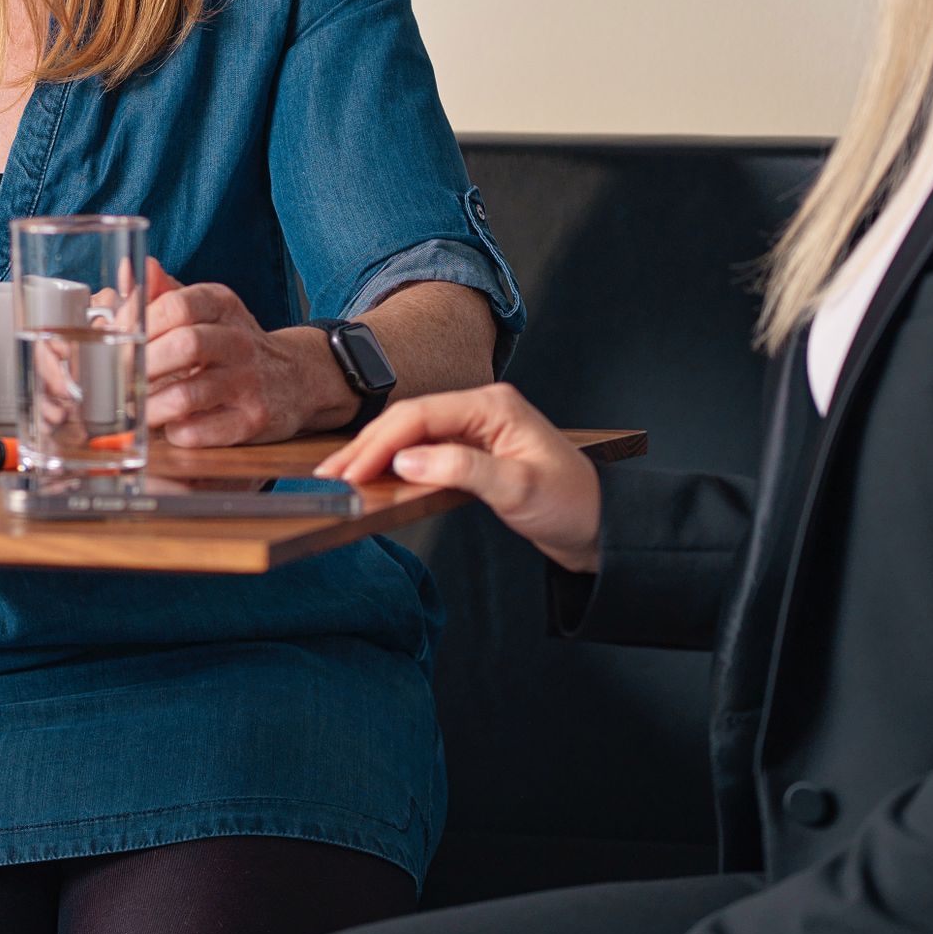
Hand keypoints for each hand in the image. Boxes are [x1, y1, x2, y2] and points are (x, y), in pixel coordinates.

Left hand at [140, 261, 349, 446]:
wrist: (297, 378)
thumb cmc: (232, 342)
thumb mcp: (206, 308)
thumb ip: (163, 292)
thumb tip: (130, 269)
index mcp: (222, 305)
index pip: (176, 305)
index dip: (139, 326)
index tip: (119, 343)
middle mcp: (240, 340)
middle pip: (184, 346)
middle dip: (142, 366)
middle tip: (120, 380)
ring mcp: (248, 382)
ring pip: (186, 395)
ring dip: (150, 406)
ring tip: (136, 408)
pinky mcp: (251, 421)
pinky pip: (198, 432)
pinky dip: (173, 432)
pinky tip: (170, 425)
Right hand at [317, 381, 601, 570]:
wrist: (602, 528)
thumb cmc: (571, 505)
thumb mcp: (517, 488)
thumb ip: (461, 470)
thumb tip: (405, 461)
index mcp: (492, 405)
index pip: (420, 415)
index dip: (379, 443)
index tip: (349, 471)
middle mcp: (482, 409)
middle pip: (409, 420)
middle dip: (367, 447)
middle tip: (330, 477)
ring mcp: (477, 430)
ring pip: (413, 435)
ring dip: (377, 455)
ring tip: (342, 477)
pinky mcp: (474, 453)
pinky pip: (425, 452)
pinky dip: (396, 465)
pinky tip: (377, 478)